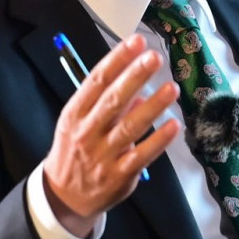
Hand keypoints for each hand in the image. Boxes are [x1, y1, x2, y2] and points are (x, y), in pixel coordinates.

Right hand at [43, 34, 180, 235]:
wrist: (64, 196)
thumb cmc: (75, 150)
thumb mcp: (80, 123)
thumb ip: (108, 104)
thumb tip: (140, 90)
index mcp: (75, 113)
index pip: (96, 81)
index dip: (117, 60)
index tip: (136, 41)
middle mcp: (87, 132)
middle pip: (113, 100)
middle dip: (134, 76)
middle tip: (155, 57)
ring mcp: (103, 155)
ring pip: (130, 127)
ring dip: (153, 106)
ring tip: (172, 88)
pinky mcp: (119, 175)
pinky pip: (142, 155)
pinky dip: (158, 140)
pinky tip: (174, 125)